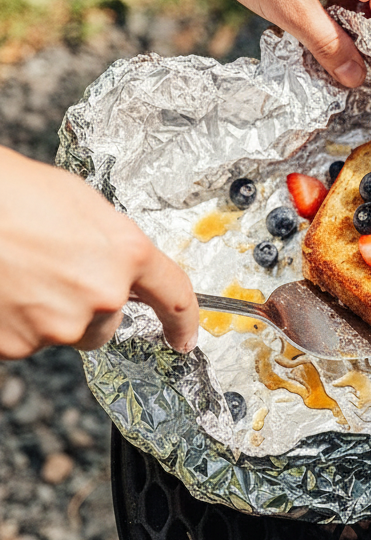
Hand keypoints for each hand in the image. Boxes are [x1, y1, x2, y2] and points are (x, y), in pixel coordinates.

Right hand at [0, 149, 198, 358]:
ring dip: (51, 312)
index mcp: (127, 254)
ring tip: (22, 273)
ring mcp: (60, 324)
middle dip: (88, 303)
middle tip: (52, 269)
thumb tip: (120, 262)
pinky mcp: (20, 344)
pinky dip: (17, 321)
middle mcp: (101, 295)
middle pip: (109, 320)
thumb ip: (115, 243)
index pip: (174, 296)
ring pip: (68, 330)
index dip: (183, 321)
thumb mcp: (84, 204)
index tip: (185, 337)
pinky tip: (6, 289)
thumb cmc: (15, 195)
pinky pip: (28, 339)